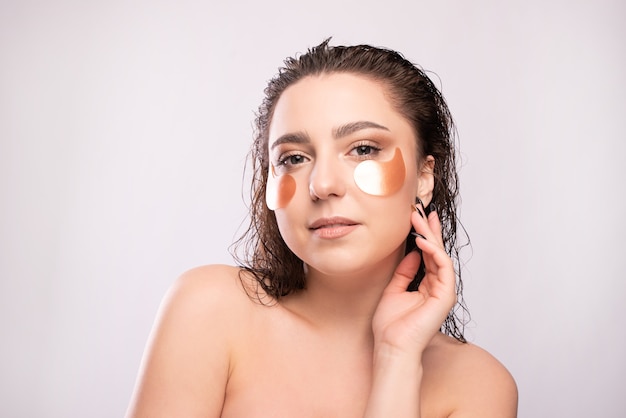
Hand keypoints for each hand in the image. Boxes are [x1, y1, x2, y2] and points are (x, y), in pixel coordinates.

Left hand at [372, 208, 456, 355]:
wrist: (391, 346)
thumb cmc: (390, 325)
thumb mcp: (394, 289)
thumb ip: (404, 271)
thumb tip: (412, 253)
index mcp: (427, 286)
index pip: (428, 255)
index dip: (423, 234)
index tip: (416, 216)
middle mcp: (438, 287)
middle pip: (436, 252)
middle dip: (428, 229)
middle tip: (420, 209)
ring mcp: (443, 291)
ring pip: (441, 256)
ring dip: (429, 235)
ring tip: (417, 219)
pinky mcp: (445, 296)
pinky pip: (443, 268)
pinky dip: (433, 252)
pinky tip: (421, 240)